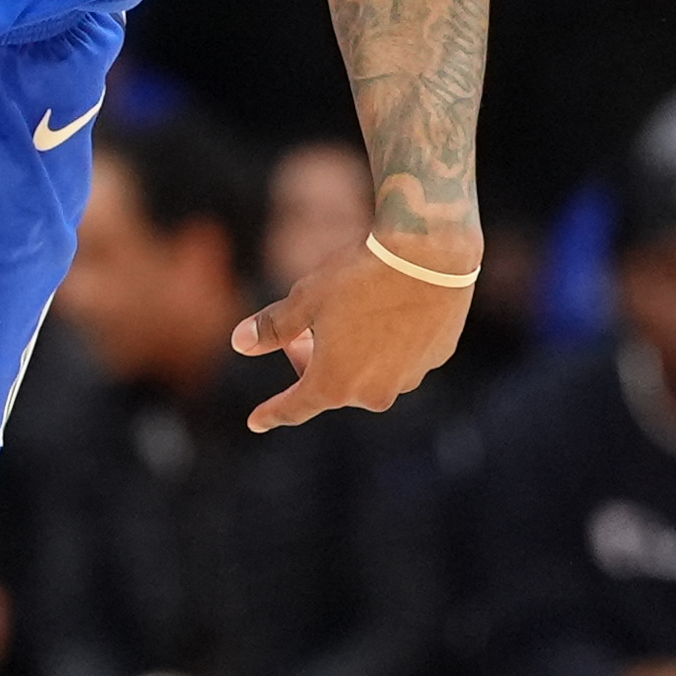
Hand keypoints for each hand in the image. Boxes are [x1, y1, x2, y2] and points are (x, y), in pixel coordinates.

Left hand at [233, 231, 473, 432]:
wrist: (429, 254)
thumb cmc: (358, 277)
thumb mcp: (305, 299)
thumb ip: (272, 328)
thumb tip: (240, 343)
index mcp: (334, 384)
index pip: (294, 407)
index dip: (272, 413)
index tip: (256, 422)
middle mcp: (372, 393)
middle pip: (334, 385)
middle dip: (315, 362)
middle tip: (306, 329)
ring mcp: (408, 379)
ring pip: (370, 373)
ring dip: (355, 354)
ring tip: (355, 311)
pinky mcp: (435, 358)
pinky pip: (403, 357)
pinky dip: (390, 342)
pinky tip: (391, 308)